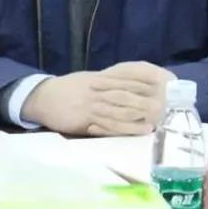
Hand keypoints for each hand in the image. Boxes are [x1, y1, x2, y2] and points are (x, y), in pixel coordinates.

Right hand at [20, 64, 173, 135]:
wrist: (42, 97)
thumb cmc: (67, 89)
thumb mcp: (87, 80)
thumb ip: (107, 82)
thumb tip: (129, 84)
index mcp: (99, 79)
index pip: (125, 78)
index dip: (144, 82)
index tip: (163, 83)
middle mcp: (97, 91)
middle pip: (125, 94)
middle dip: (145, 100)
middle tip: (165, 105)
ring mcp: (91, 106)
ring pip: (118, 110)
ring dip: (138, 116)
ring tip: (156, 120)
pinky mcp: (84, 121)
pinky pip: (107, 126)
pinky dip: (124, 128)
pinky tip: (138, 130)